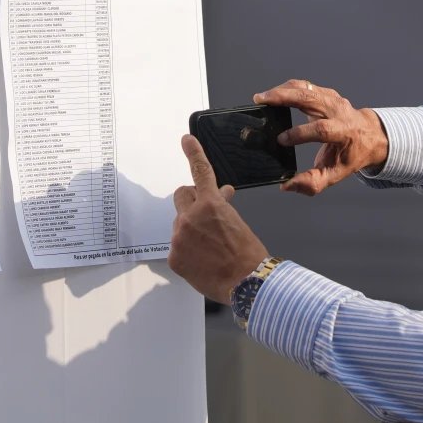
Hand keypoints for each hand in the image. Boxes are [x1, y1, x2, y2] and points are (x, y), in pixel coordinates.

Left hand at [168, 135, 268, 303]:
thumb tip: (221, 195)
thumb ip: (222, 206)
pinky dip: (187, 251)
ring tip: (209, 246)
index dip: (193, 152)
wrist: (246, 283)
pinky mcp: (174, 257)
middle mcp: (190, 217)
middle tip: (204, 213)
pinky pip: (177, 247)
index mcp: (210, 204)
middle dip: (191, 201)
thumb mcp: (237, 221)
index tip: (186, 139)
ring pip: (180, 224)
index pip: (200, 171)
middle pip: (181, 197)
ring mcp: (180, 237)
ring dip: (191, 229)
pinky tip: (202, 260)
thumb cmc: (247, 252)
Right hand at [254, 80, 388, 195]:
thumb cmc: (353, 155)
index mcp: (344, 131)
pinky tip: (274, 95)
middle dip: (284, 98)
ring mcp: (333, 99)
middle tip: (262, 101)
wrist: (371, 135)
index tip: (281, 140)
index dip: (300, 133)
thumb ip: (313, 182)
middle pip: (309, 98)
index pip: (321, 129)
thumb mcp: (337, 174)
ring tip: (262, 97)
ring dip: (281, 90)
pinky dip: (287, 88)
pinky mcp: (326, 92)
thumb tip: (287, 185)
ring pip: (305, 88)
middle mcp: (339, 111)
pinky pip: (305, 86)